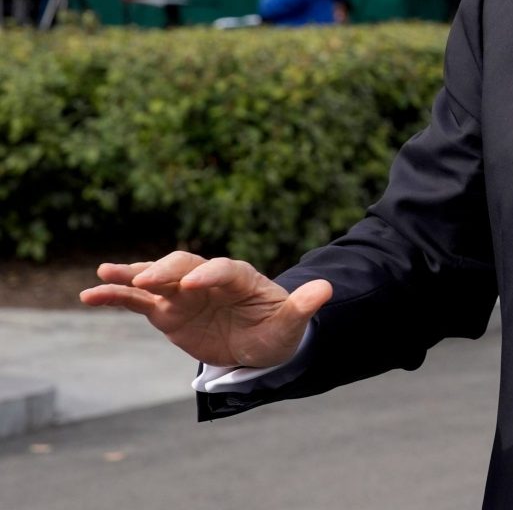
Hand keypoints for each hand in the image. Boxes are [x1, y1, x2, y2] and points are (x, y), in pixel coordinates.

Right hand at [78, 251, 331, 368]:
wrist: (259, 344)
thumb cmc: (277, 330)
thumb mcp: (291, 323)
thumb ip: (303, 306)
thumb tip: (326, 289)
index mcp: (241, 278)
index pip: (225, 270)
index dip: (211, 275)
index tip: (196, 285)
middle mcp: (209, 279)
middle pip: (185, 265)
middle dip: (168, 271)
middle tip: (151, 281)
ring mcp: (184, 293)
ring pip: (155, 278)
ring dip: (132, 273)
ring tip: (104, 272)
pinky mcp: (166, 311)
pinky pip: (137, 300)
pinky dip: (115, 295)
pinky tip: (89, 295)